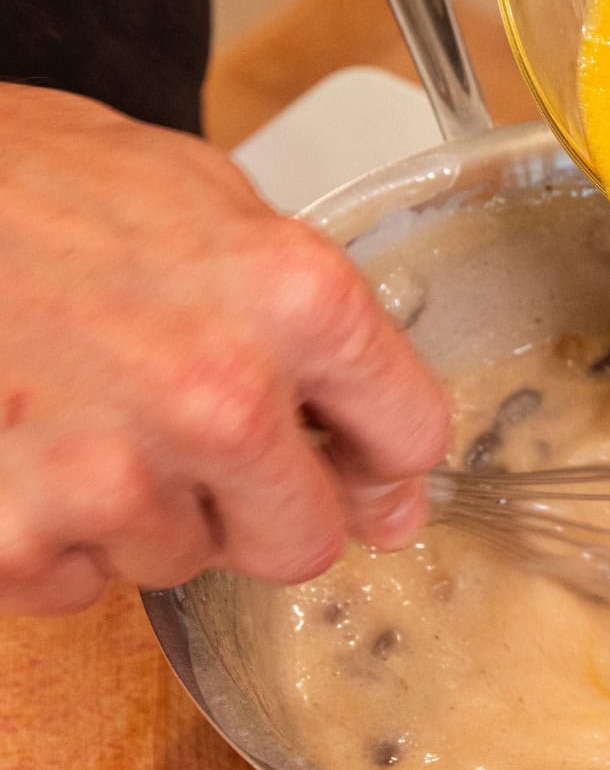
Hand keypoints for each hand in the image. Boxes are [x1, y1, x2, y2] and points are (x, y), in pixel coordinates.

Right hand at [0, 88, 448, 614]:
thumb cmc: (34, 183)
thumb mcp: (204, 198)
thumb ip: (311, 325)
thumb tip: (385, 462)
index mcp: (292, 298)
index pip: (410, 435)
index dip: (377, 448)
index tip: (352, 450)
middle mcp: (219, 397)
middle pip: (308, 540)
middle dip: (266, 506)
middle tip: (197, 441)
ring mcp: (113, 477)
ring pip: (184, 564)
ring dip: (146, 512)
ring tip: (81, 410)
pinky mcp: (14, 535)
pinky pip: (77, 586)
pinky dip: (52, 538)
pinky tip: (22, 448)